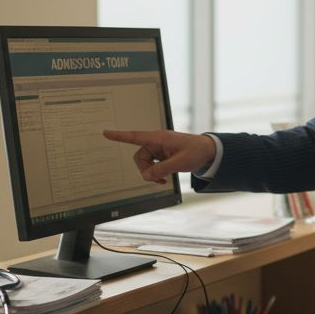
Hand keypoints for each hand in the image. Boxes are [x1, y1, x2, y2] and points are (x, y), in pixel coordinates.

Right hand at [102, 129, 216, 183]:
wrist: (209, 152)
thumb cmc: (196, 151)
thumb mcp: (180, 162)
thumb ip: (162, 169)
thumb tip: (147, 175)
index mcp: (159, 138)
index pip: (135, 137)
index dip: (119, 136)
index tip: (106, 133)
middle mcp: (156, 142)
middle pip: (139, 157)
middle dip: (145, 170)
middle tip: (157, 180)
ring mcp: (159, 149)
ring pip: (145, 163)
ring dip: (151, 174)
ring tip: (164, 180)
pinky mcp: (162, 155)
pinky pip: (152, 166)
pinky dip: (156, 173)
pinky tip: (164, 179)